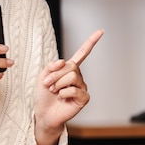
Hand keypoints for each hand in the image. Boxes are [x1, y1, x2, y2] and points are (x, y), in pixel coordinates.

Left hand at [34, 29, 103, 144]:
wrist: (44, 113)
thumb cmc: (44, 95)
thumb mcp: (43, 76)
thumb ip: (52, 66)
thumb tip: (64, 61)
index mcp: (69, 69)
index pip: (82, 53)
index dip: (91, 42)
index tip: (101, 31)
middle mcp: (78, 77)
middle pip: (71, 66)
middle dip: (55, 75)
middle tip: (47, 84)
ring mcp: (82, 87)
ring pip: (72, 76)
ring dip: (58, 84)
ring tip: (54, 91)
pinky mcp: (84, 98)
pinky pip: (74, 90)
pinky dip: (63, 93)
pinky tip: (62, 98)